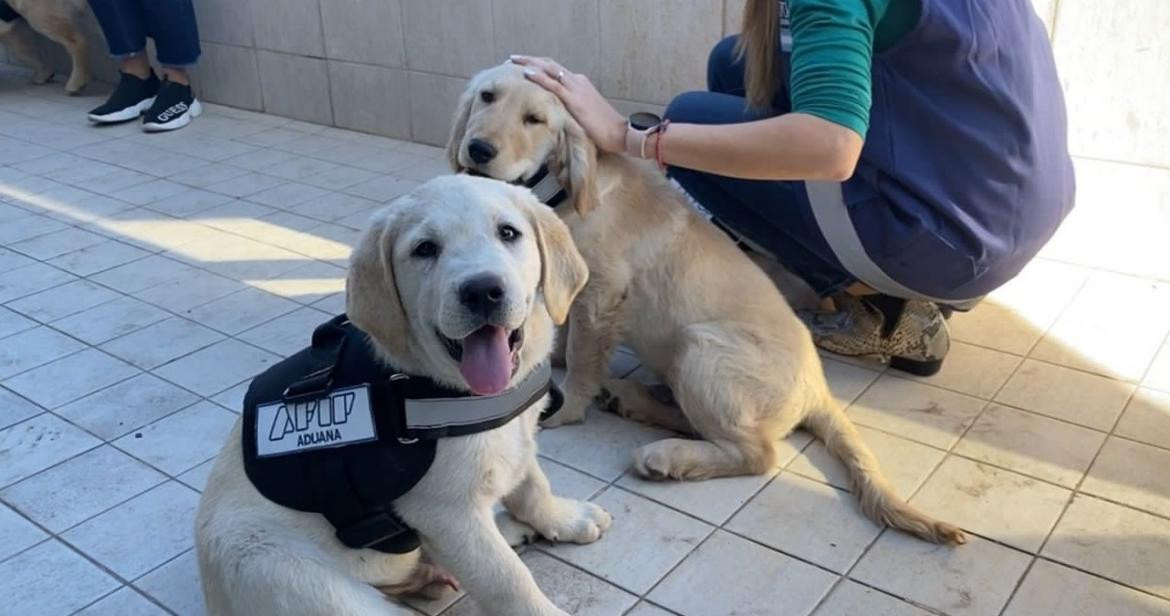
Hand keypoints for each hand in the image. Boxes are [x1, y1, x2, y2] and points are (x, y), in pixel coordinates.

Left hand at [510, 55, 626, 153]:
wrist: (619, 132)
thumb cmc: (603, 128)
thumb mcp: (583, 113)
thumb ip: (570, 108)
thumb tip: (554, 112)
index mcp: (579, 83)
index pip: (555, 69)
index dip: (538, 65)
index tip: (522, 65)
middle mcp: (577, 81)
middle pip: (550, 64)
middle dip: (530, 59)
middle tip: (512, 58)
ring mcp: (576, 88)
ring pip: (550, 69)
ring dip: (530, 63)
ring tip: (513, 60)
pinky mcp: (575, 99)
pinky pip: (553, 85)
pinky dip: (539, 77)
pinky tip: (526, 73)